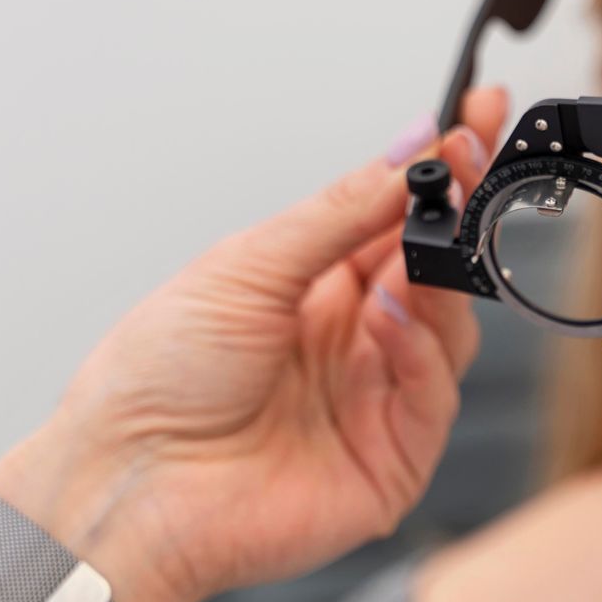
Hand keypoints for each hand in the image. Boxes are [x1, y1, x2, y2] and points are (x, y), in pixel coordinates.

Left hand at [0, 90, 509, 601]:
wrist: (126, 484)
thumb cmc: (157, 380)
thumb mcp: (246, 267)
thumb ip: (339, 210)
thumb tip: (406, 148)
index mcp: (314, 288)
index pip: (399, 219)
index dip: (443, 172)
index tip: (476, 118)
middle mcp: (352, 340)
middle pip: (437, 269)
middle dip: (459, 213)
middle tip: (469, 166)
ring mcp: (375, 400)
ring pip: (449, 329)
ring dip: (435, 284)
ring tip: (406, 259)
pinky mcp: (392, 461)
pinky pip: (435, 396)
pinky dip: (422, 352)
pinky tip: (388, 323)